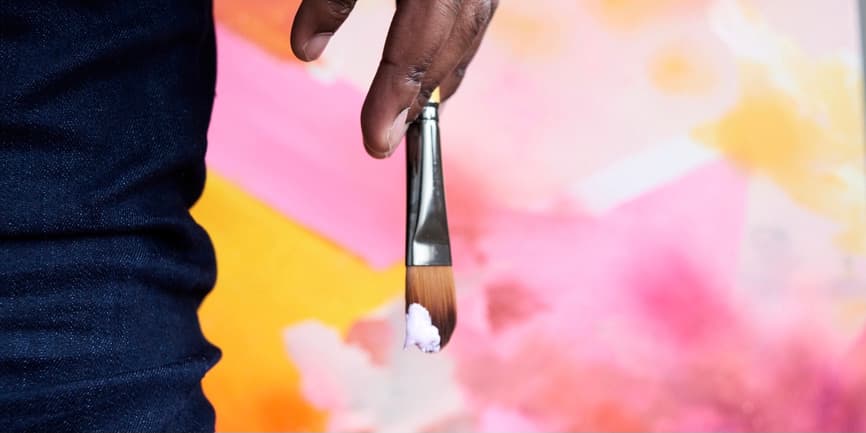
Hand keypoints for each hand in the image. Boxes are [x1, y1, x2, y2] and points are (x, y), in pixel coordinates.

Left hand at [290, 0, 497, 157]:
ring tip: (411, 120)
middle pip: (443, 58)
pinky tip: (436, 76)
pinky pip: (474, 25)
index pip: (412, 58)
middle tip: (383, 141)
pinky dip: (454, 55)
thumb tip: (305, 51)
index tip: (374, 144)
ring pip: (465, 44)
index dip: (391, 103)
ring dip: (440, 85)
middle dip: (414, 103)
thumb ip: (330, 1)